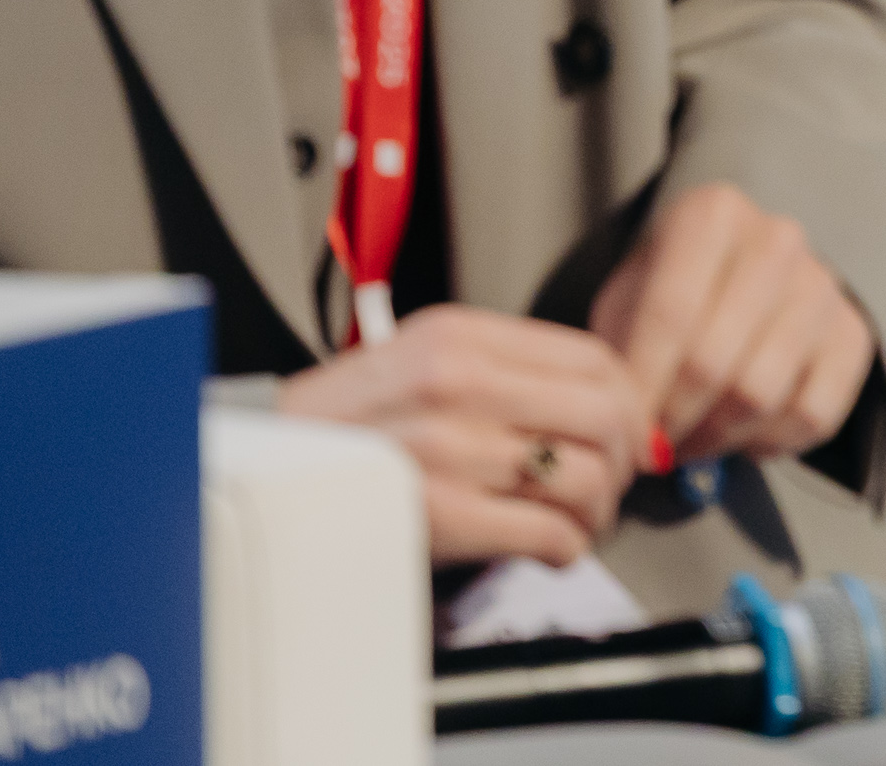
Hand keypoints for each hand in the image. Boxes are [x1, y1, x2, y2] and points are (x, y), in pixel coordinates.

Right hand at [274, 303, 649, 565]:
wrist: (255, 474)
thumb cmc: (344, 428)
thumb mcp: (419, 362)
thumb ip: (501, 371)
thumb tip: (599, 404)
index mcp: (459, 336)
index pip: (593, 358)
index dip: (629, 402)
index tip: (629, 432)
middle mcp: (457, 383)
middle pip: (604, 415)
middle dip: (625, 459)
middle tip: (613, 482)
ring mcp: (447, 449)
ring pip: (585, 476)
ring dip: (597, 511)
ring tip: (578, 521)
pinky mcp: (439, 515)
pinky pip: (548, 532)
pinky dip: (567, 548)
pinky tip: (551, 549)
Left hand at [587, 181, 878, 469]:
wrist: (740, 277)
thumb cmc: (674, 291)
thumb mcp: (629, 299)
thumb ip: (622, 354)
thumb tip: (636, 431)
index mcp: (712, 214)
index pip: (670, 313)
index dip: (642, 387)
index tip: (624, 431)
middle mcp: (777, 239)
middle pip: (716, 360)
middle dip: (674, 419)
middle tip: (652, 447)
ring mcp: (823, 286)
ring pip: (763, 394)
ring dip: (716, 437)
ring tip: (689, 443)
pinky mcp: (854, 333)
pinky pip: (813, 414)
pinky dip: (771, 442)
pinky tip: (743, 434)